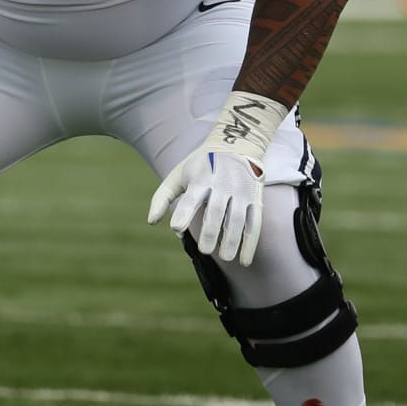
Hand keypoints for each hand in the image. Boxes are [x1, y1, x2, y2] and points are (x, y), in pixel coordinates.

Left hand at [148, 148, 264, 263]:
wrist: (237, 144)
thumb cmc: (200, 166)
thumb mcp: (178, 175)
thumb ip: (162, 197)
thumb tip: (151, 222)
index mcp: (201, 178)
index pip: (192, 197)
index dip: (184, 212)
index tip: (177, 228)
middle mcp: (222, 184)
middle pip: (216, 212)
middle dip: (211, 233)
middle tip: (205, 250)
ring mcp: (241, 192)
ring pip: (237, 220)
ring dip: (232, 241)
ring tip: (225, 257)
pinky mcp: (255, 198)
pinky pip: (254, 224)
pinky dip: (250, 244)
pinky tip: (244, 261)